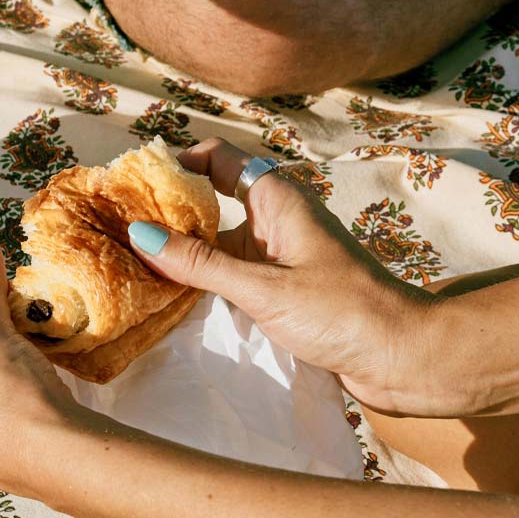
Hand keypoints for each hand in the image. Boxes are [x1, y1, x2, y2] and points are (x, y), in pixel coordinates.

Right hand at [129, 139, 442, 413]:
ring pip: (218, 244)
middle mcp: (275, 222)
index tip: (134, 182)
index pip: (219, 160)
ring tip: (129, 264)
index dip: (177, 163)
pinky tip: (168, 299)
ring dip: (182, 253)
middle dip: (169, 211)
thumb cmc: (342, 312)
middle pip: (212, 202)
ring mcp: (278, 258)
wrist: (402, 357)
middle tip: (116, 226)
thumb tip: (140, 233)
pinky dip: (202, 282)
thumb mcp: (263, 288)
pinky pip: (231, 277)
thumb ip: (200, 263)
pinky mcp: (281, 293)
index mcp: (277, 200)